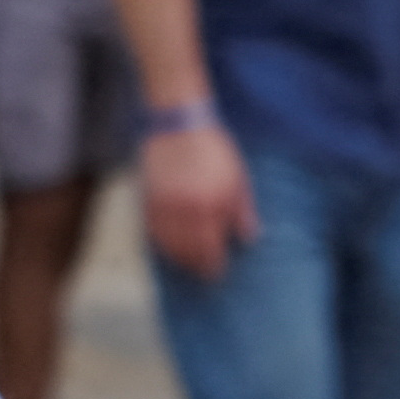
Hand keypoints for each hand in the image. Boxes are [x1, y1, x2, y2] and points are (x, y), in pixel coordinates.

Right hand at [140, 120, 255, 282]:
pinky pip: (153, 231)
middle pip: (189, 251)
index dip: (214, 266)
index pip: (211, 248)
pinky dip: (161, 243)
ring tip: (186, 264)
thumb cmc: (214, 149)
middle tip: (203, 274)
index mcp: (212, 205)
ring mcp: (165, 206)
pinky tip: (168, 247)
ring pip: (169, 244)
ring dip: (178, 258)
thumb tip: (249, 238)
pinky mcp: (149, 199)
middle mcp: (186, 209)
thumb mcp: (238, 177)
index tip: (216, 274)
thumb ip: (243, 210)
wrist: (179, 123)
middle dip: (196, 266)